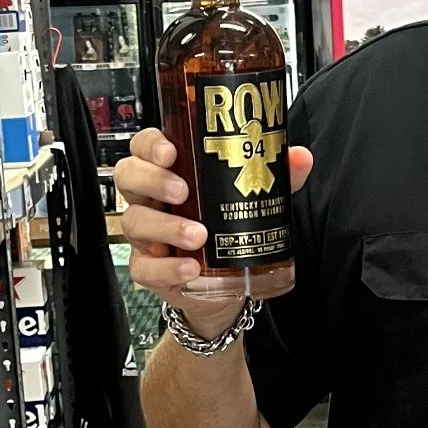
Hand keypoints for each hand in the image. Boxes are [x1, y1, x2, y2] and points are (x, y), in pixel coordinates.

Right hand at [114, 127, 313, 321]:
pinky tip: (190, 268)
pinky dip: (167, 269)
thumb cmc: (226, 228)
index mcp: (168, 172)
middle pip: (128, 176)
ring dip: (165, 226)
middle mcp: (150, 199)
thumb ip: (273, 174)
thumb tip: (299, 157)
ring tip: (198, 235)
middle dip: (152, 179)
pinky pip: (145, 268)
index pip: (144, 146)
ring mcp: (145, 235)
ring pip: (135, 221)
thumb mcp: (251, 197)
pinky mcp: (148, 269)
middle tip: (182, 190)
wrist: (227, 283)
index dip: (150, 145)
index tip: (170, 151)